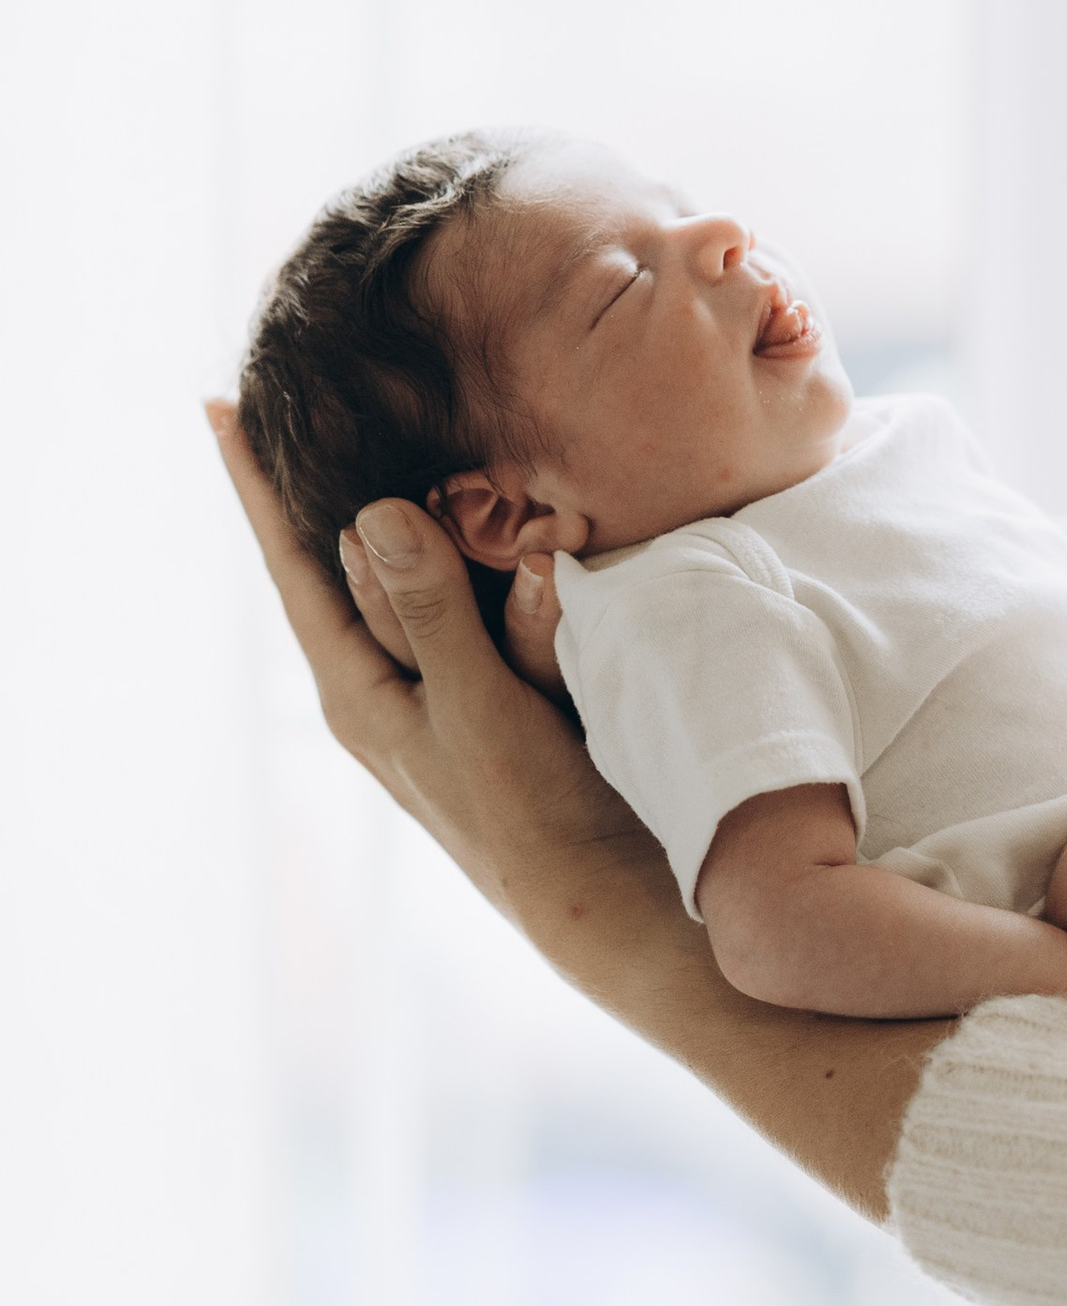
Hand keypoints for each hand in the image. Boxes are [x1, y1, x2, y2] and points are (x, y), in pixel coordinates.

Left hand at [206, 400, 653, 948]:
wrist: (608, 900)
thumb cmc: (530, 818)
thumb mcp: (476, 708)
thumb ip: (429, 610)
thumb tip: (368, 514)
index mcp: (359, 688)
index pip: (293, 564)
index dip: (257, 487)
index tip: (219, 406)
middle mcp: (392, 678)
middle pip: (363, 556)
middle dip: (370, 488)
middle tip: (356, 407)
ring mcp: (448, 681)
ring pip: (442, 572)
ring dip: (468, 533)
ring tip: (478, 482)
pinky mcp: (506, 683)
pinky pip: (497, 602)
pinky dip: (514, 571)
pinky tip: (537, 545)